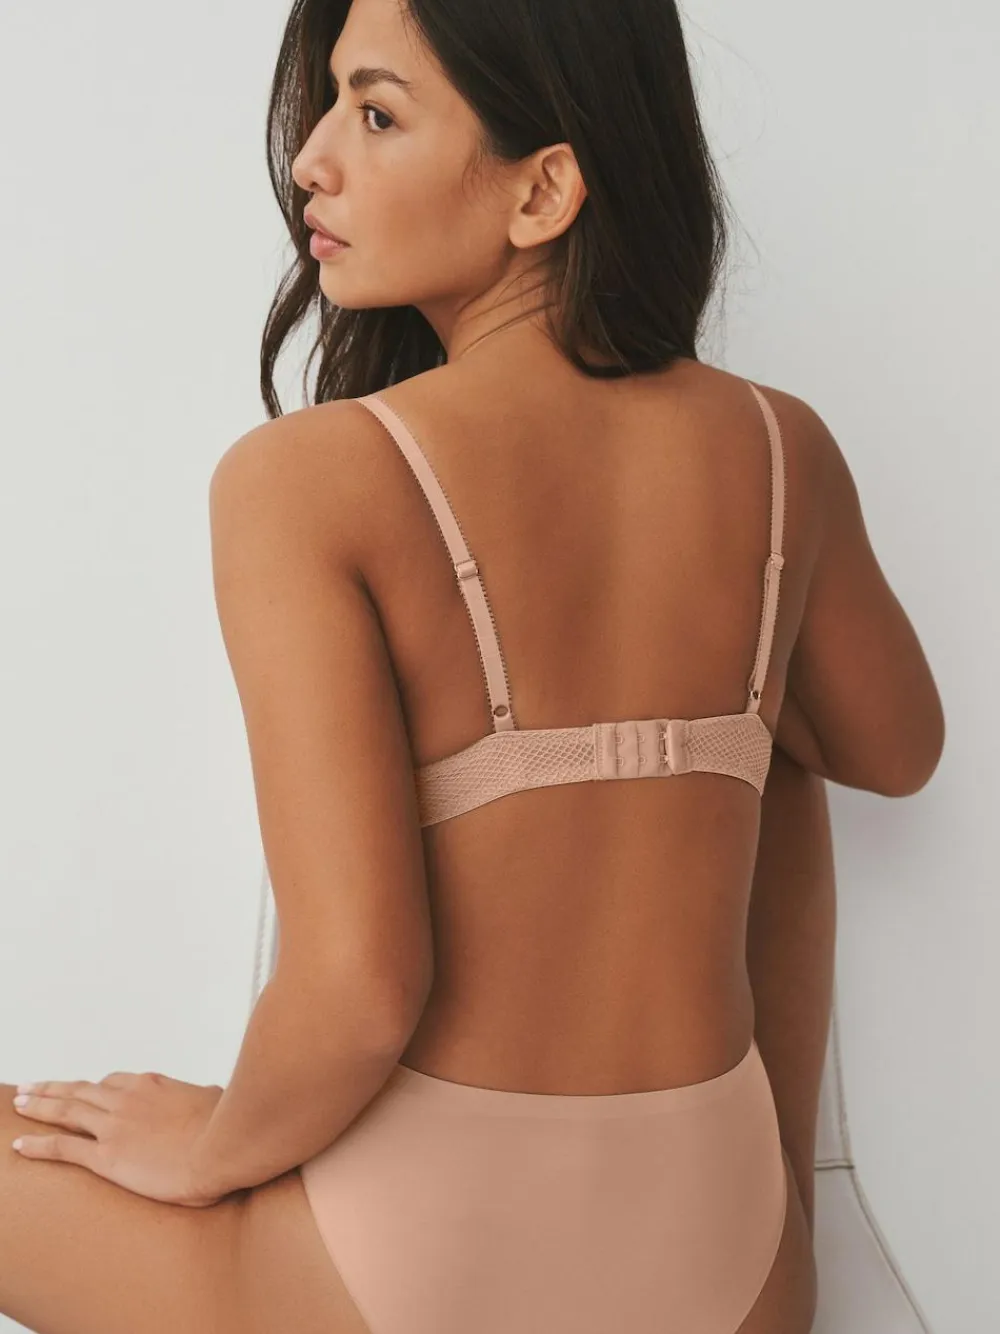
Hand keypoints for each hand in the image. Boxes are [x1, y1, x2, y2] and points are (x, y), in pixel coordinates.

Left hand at [12, 1071, 227, 1207]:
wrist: (222, 1146)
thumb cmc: (227, 1125)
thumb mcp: (218, 1100)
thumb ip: (207, 1096)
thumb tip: (215, 1092)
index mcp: (153, 1084)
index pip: (115, 1081)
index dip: (95, 1087)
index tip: (82, 1090)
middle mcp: (127, 1098)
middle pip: (80, 1089)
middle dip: (53, 1088)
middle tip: (30, 1086)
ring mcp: (114, 1125)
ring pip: (65, 1110)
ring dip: (38, 1105)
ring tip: (19, 1102)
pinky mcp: (107, 1156)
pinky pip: (63, 1148)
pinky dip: (38, 1145)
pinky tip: (19, 1146)